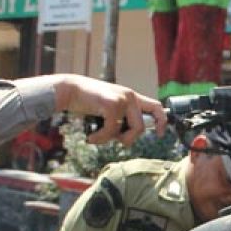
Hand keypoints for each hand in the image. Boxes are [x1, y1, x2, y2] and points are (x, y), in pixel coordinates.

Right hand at [31, 74, 166, 145]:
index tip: (159, 134)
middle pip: (141, 127)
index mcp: (132, 97)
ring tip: (98, 137)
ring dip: (112, 140)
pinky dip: (100, 138)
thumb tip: (128, 138)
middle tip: (114, 140)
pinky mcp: (111, 104)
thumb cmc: (87, 103)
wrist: (69, 90)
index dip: (162, 122)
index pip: (157, 107)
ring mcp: (122, 99)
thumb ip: (121, 119)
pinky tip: (91, 137)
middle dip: (128, 139)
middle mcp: (130, 96)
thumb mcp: (109, 109)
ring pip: (130, 131)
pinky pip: (112, 131)